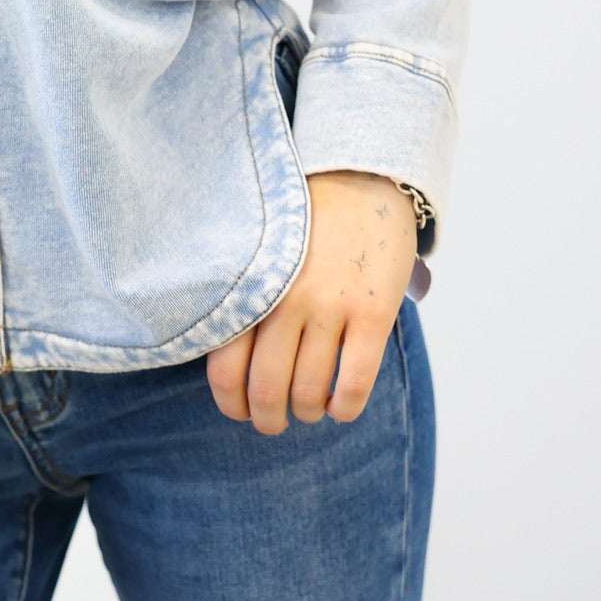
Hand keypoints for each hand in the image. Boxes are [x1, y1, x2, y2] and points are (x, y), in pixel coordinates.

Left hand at [206, 171, 418, 433]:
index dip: (231, 403)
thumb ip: (246, 298)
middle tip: (273, 422)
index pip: (225, 368)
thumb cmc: (304, 223)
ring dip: (307, 412)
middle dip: (268, 419)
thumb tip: (230, 365)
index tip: (239, 411)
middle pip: (267, 388)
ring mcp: (332, 307)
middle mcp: (287, 300)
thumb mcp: (262, 252)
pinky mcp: (374, 313)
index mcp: (253, 285)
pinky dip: (345, 408)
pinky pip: (355, 384)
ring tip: (309, 408)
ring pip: (310, 392)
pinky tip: (340, 406)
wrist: (361, 178)